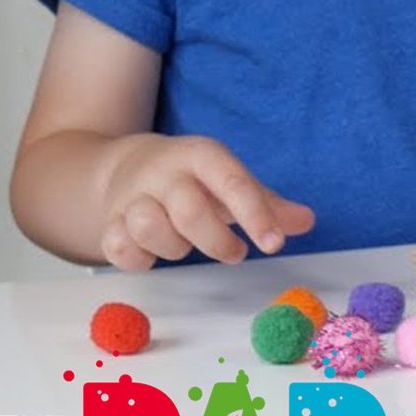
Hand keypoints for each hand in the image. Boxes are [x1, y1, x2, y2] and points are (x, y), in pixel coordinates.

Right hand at [99, 135, 314, 270]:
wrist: (131, 165)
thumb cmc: (196, 180)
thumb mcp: (233, 181)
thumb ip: (268, 204)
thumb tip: (307, 221)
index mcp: (202, 156)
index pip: (233, 183)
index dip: (255, 216)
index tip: (274, 245)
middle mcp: (164, 173)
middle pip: (189, 211)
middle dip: (217, 242)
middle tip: (236, 254)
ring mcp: (132, 197)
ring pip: (149, 228)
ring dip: (175, 248)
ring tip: (187, 244)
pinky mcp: (108, 222)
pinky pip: (117, 248)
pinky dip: (137, 259)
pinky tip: (152, 254)